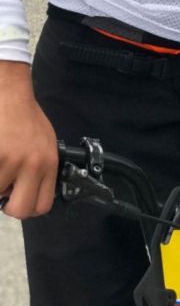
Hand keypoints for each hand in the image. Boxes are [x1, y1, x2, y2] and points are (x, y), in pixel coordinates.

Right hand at [0, 62, 58, 218]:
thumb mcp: (45, 145)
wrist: (12, 95)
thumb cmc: (26, 120)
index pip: (43, 205)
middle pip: (21, 210)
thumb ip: (40, 170)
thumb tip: (28, 194)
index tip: (17, 198)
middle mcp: (34, 163)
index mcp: (49, 163)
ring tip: (1, 164)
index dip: (26, 207)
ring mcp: (13, 160)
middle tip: (3, 189)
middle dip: (8, 205)